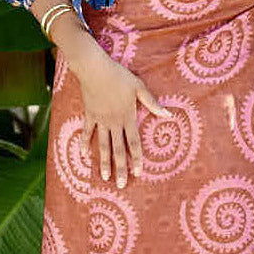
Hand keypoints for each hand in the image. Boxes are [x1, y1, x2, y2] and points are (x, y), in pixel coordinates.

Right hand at [71, 35, 170, 187]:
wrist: (95, 68)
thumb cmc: (119, 76)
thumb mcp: (139, 87)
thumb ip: (152, 103)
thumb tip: (168, 114)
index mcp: (128, 117)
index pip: (134, 143)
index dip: (137, 159)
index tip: (138, 173)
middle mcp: (114, 122)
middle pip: (118, 149)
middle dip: (120, 168)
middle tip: (120, 185)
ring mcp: (100, 120)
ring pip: (103, 145)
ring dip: (104, 162)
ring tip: (105, 177)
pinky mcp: (89, 115)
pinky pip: (87, 132)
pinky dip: (85, 143)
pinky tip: (84, 155)